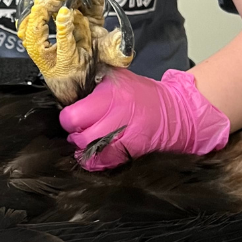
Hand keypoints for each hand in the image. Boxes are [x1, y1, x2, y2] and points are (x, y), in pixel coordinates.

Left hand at [58, 68, 229, 171]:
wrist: (174, 112)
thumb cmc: (141, 93)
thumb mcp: (116, 77)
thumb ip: (93, 83)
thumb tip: (68, 89)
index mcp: (110, 96)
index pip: (74, 115)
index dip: (68, 119)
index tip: (70, 117)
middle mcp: (118, 118)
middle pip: (82, 138)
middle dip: (75, 136)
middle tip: (77, 132)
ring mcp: (126, 138)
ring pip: (92, 154)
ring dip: (84, 151)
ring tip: (86, 143)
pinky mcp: (133, 153)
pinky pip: (106, 163)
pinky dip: (97, 161)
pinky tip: (97, 153)